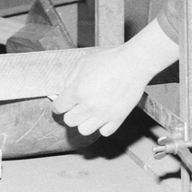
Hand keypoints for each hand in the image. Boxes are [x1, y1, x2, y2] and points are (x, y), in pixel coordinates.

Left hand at [52, 20, 178, 136]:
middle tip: (76, 106)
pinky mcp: (118, 118)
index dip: (58, 105)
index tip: (61, 105)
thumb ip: (70, 79)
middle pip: (69, 121)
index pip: (59, 107)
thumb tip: (64, 92)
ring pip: (84, 130)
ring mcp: (104, 114)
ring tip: (89, 113)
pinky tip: (103, 116)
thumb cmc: (109, 60)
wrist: (133, 64)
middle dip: (70, 113)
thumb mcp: (83, 63)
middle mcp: (89, 106)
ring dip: (84, 122)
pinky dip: (102, 126)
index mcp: (78, 91)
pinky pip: (104, 132)